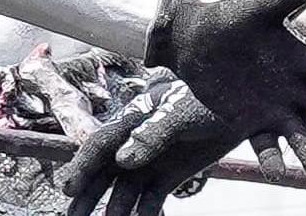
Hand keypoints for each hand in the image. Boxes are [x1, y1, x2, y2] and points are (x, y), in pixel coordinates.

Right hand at [58, 84, 224, 215]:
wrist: (237, 105)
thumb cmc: (206, 100)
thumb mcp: (180, 114)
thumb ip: (152, 136)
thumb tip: (123, 161)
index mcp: (132, 120)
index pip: (100, 145)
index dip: (82, 166)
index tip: (68, 188)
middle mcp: (134, 143)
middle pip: (105, 172)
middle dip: (88, 195)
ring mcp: (150, 162)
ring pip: (125, 191)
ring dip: (114, 210)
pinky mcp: (168, 177)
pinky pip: (151, 200)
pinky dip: (143, 215)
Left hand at [145, 0, 305, 180]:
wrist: (191, 38)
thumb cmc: (229, 18)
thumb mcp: (261, 6)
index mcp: (303, 58)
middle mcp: (295, 87)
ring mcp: (274, 107)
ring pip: (301, 136)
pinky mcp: (249, 121)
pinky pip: (265, 144)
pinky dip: (273, 159)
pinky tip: (278, 174)